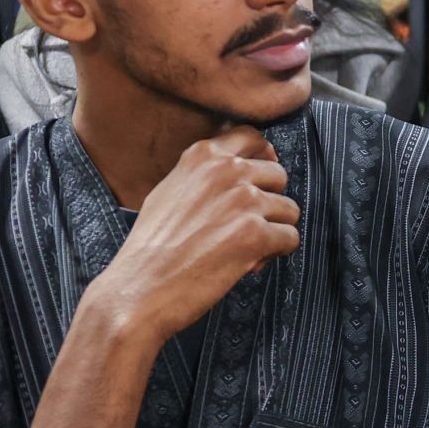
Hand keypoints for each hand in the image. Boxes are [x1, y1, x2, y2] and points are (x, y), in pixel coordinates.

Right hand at [85, 128, 300, 346]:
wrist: (137, 289)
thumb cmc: (151, 247)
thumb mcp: (170, 190)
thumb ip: (205, 173)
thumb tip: (242, 165)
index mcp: (204, 155)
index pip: (253, 137)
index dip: (262, 159)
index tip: (259, 181)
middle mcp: (227, 170)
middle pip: (279, 175)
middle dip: (269, 203)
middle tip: (243, 228)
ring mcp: (244, 201)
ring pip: (289, 209)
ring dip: (273, 231)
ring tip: (241, 248)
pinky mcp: (256, 234)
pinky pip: (291, 238)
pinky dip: (275, 254)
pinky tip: (247, 263)